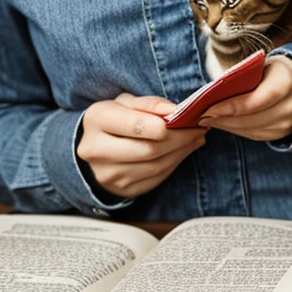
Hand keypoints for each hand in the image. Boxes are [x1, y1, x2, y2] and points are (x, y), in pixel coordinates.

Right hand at [77, 94, 207, 199]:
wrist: (92, 145)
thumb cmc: (113, 118)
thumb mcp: (126, 101)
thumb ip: (150, 104)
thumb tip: (174, 110)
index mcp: (97, 120)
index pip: (136, 126)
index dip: (165, 125)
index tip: (185, 117)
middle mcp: (96, 150)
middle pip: (149, 149)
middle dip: (180, 139)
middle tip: (198, 128)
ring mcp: (108, 174)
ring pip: (155, 167)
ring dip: (182, 152)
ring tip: (195, 137)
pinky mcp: (121, 189)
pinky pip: (156, 179)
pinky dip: (174, 164)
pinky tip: (183, 151)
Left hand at [198, 56, 291, 140]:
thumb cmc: (276, 70)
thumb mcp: (263, 66)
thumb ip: (243, 77)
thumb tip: (214, 92)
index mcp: (285, 83)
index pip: (252, 102)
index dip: (227, 108)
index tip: (206, 108)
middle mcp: (290, 107)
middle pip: (249, 119)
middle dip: (222, 118)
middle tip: (200, 116)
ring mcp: (288, 124)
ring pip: (250, 130)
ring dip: (226, 126)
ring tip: (207, 120)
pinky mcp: (282, 134)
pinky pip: (255, 135)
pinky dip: (237, 130)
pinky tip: (223, 124)